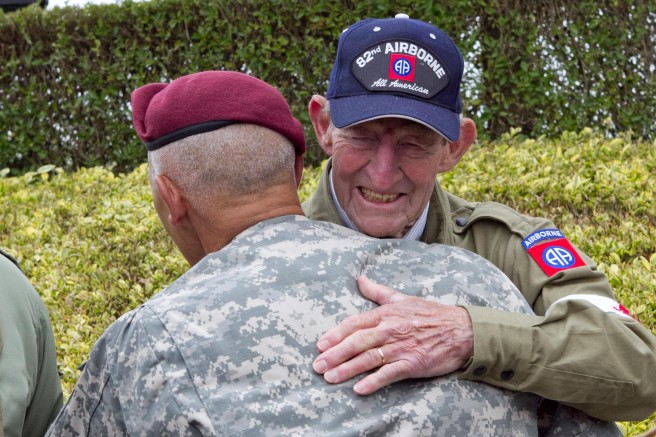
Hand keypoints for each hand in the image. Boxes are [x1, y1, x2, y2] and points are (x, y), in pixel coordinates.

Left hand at [312, 275, 473, 394]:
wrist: (461, 330)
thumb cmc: (430, 314)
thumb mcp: (403, 298)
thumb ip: (378, 292)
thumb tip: (360, 280)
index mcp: (386, 314)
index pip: (355, 324)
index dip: (336, 334)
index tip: (320, 344)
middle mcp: (390, 329)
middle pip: (357, 342)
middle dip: (335, 354)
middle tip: (317, 366)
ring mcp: (401, 347)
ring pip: (368, 358)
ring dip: (347, 369)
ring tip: (330, 378)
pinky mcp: (413, 363)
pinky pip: (389, 374)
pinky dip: (373, 381)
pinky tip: (359, 389)